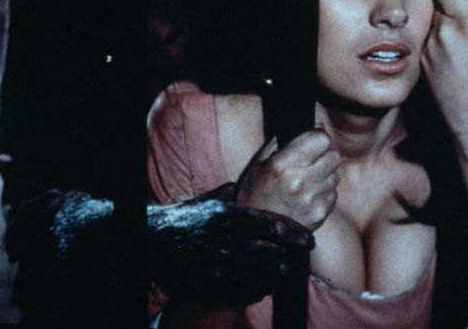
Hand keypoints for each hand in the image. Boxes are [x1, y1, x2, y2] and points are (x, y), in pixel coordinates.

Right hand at [147, 194, 313, 307]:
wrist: (159, 242)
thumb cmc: (191, 218)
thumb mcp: (214, 200)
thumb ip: (241, 192)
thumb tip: (265, 177)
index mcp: (231, 217)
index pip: (272, 225)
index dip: (294, 234)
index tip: (309, 239)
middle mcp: (227, 242)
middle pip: (271, 253)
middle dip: (288, 256)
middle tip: (299, 256)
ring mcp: (221, 267)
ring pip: (262, 275)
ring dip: (276, 273)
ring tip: (283, 269)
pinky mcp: (215, 286)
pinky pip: (248, 291)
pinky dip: (260, 288)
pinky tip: (264, 282)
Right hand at [236, 130, 340, 231]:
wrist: (256, 232)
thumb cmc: (256, 193)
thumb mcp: (259, 163)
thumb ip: (281, 142)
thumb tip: (310, 126)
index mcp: (282, 165)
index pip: (321, 139)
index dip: (319, 136)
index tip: (314, 138)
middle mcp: (299, 181)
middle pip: (333, 156)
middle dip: (325, 155)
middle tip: (313, 160)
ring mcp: (312, 199)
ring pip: (336, 175)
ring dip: (326, 174)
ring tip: (309, 180)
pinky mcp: (320, 213)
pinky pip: (334, 193)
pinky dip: (325, 192)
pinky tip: (309, 196)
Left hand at [420, 0, 467, 135]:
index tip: (459, 0)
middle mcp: (444, 32)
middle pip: (435, 3)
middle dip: (447, 8)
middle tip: (460, 24)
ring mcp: (429, 47)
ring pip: (429, 23)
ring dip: (440, 27)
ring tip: (458, 46)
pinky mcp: (421, 60)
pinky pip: (425, 40)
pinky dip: (434, 43)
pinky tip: (449, 59)